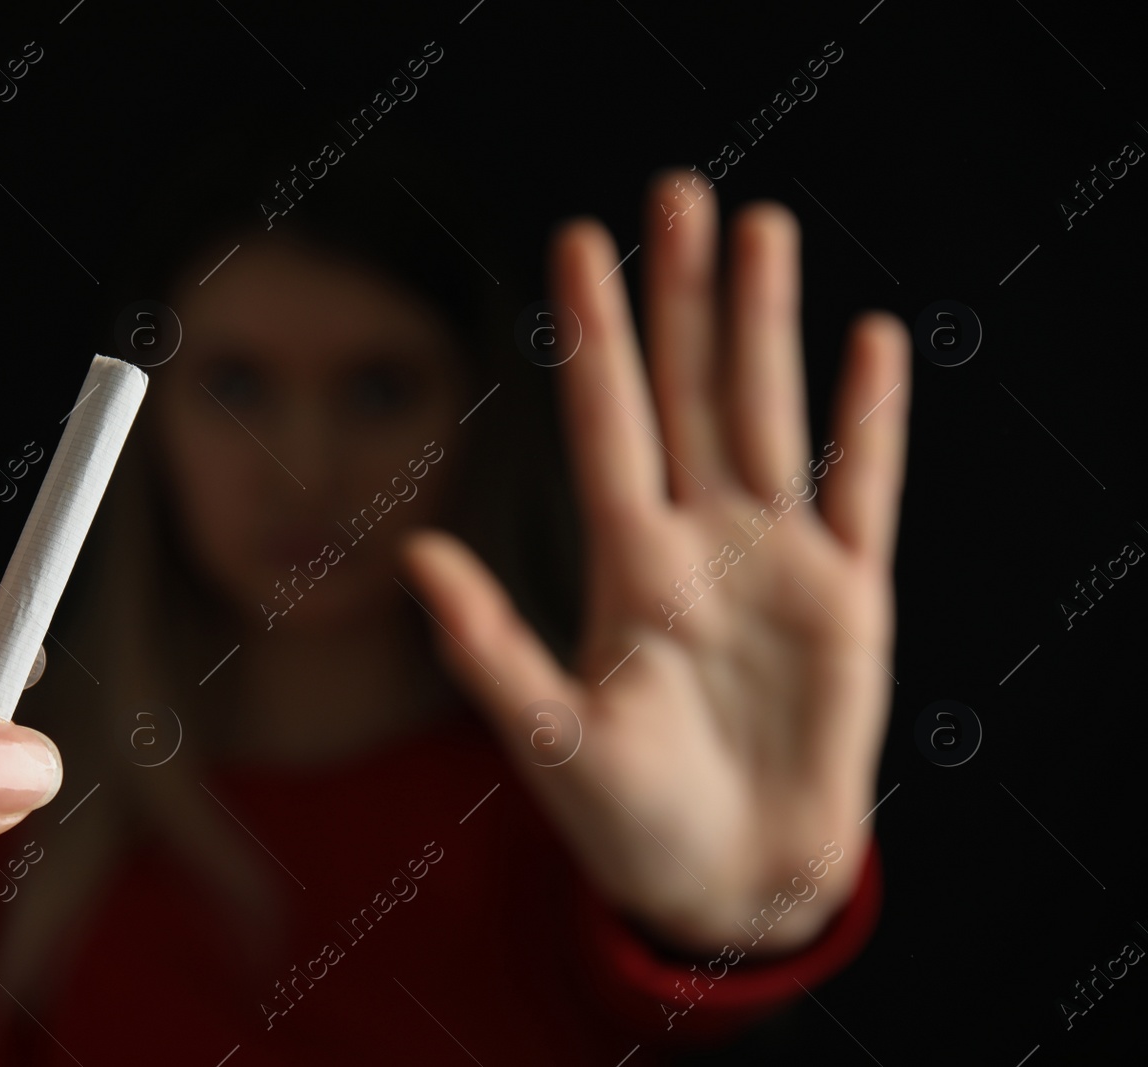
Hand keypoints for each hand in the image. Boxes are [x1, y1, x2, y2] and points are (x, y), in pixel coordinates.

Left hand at [403, 170, 909, 954]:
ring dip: (766, 325)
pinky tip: (868, 343)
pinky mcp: (849, 599)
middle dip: (684, 295)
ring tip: (762, 229)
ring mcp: (775, 561)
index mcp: (626, 565)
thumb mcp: (551, 738)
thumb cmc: (628, 821)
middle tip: (676, 193)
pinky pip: (862, 490)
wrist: (727, 883)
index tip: (577, 243)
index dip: (595, 336)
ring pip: (769, 415)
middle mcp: (699, 541)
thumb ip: (488, 647)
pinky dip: (869, 420)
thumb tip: (412, 554)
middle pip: (687, 393)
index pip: (606, 423)